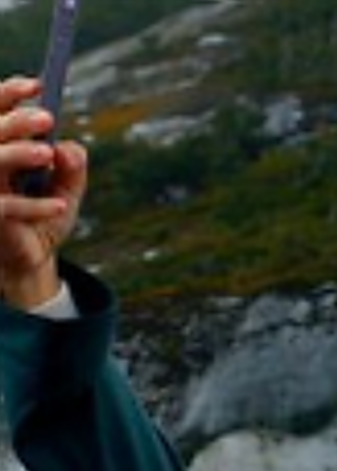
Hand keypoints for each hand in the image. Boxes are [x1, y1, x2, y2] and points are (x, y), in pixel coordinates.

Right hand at [0, 75, 87, 309]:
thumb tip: (67, 148)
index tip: (37, 85)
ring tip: (48, 155)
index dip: (8, 93)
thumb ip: (72, 167)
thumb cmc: (42, 218)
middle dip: (15, 120)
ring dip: (17, 153)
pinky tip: (60, 207)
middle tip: (47, 118)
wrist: (31, 261)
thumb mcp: (65, 189)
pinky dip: (34, 205)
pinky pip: (5, 206)